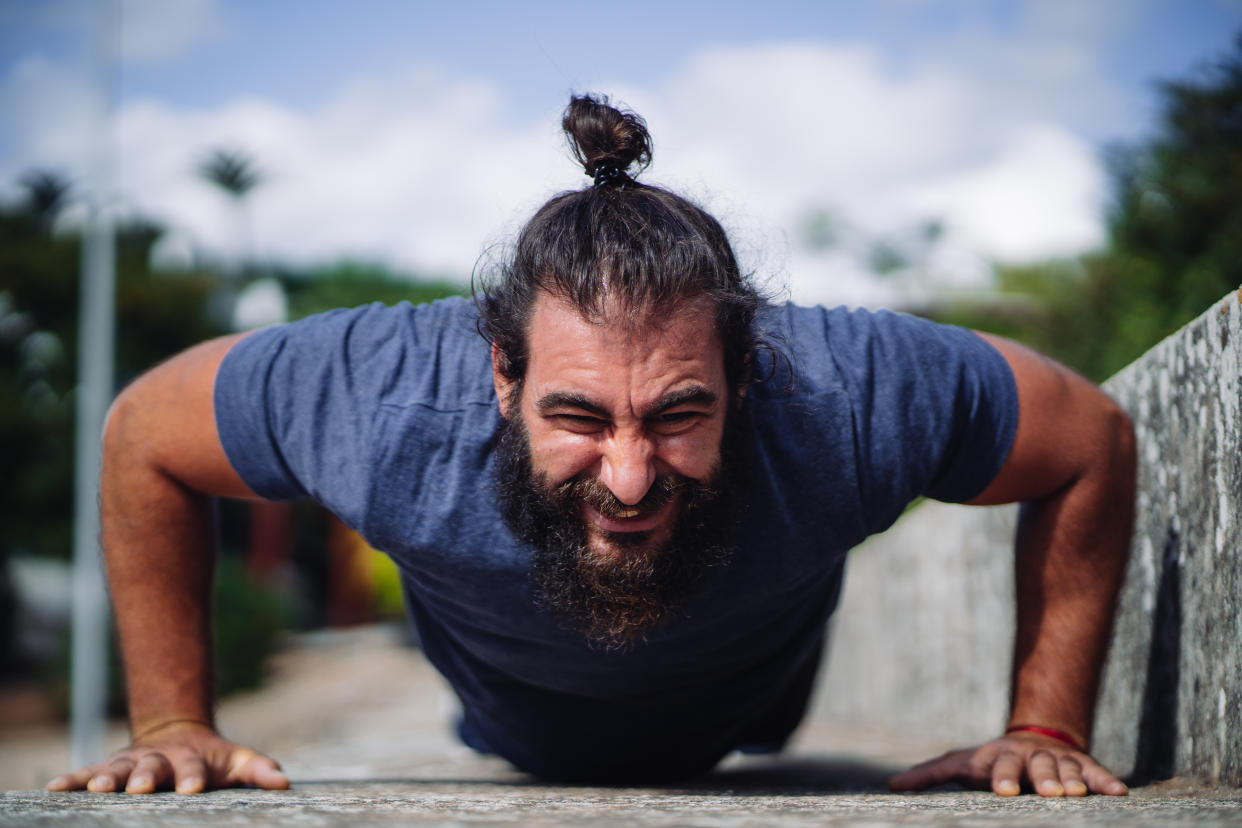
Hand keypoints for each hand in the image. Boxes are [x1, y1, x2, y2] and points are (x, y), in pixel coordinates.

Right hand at [45, 720, 289, 794]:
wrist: (177, 733)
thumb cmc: (211, 759)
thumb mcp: (237, 761)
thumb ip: (259, 770)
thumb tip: (285, 782)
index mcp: (191, 760)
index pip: (194, 770)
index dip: (194, 778)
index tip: (193, 788)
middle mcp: (158, 761)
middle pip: (153, 768)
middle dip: (147, 777)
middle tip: (141, 787)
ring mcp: (131, 764)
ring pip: (117, 769)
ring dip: (106, 778)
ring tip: (96, 788)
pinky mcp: (110, 769)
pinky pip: (87, 773)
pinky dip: (72, 779)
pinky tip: (54, 789)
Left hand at [888, 731, 1128, 796]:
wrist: (1030, 738)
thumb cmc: (989, 761)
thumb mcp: (960, 764)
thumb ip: (929, 774)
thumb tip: (890, 787)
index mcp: (999, 757)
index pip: (999, 767)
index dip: (1001, 778)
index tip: (1002, 792)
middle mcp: (1029, 756)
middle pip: (1036, 765)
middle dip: (1043, 778)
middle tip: (1050, 793)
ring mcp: (1057, 760)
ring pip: (1067, 768)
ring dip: (1074, 780)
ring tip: (1079, 794)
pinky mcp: (1082, 765)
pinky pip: (1096, 772)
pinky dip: (1106, 781)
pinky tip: (1119, 793)